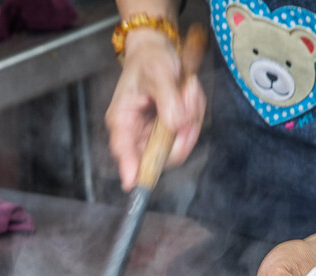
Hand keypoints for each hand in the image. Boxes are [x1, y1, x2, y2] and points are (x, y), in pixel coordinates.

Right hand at [105, 28, 206, 189]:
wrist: (156, 52)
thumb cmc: (150, 60)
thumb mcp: (159, 73)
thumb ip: (168, 100)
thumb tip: (176, 126)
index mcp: (122, 120)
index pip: (123, 149)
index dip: (129, 168)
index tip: (133, 184)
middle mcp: (135, 134)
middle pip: (159, 156)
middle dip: (181, 134)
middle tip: (188, 98)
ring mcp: (153, 136)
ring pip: (178, 146)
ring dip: (190, 117)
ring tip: (186, 88)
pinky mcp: (168, 133)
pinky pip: (187, 135)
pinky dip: (194, 115)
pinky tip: (187, 94)